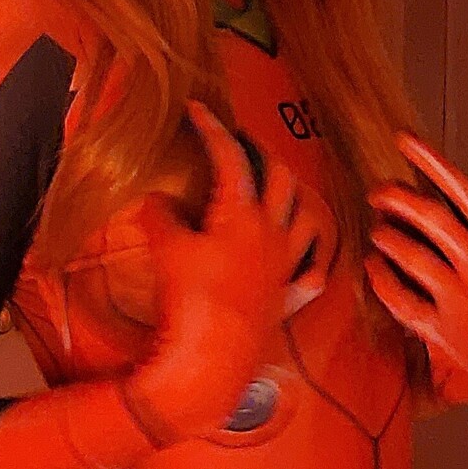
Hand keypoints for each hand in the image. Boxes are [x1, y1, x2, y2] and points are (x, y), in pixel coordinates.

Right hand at [129, 102, 312, 441]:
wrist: (211, 360)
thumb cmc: (190, 302)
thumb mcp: (166, 251)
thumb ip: (162, 217)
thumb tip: (157, 200)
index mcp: (241, 215)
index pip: (230, 158)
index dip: (213, 128)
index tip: (199, 108)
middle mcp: (272, 235)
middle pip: (280, 179)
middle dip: (262, 154)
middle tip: (242, 143)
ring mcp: (284, 268)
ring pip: (306, 220)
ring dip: (296, 200)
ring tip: (281, 189)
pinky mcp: (286, 301)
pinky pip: (310, 277)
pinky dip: (310, 264)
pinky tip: (307, 260)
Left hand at [365, 131, 467, 406]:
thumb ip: (462, 226)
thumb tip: (412, 189)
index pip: (463, 191)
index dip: (431, 161)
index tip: (405, 138)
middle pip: (433, 218)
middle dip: (398, 198)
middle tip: (377, 192)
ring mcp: (463, 298)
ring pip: (412, 256)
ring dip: (386, 237)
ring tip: (377, 231)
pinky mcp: (441, 327)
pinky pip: (399, 295)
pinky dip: (380, 277)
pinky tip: (374, 267)